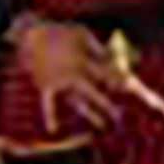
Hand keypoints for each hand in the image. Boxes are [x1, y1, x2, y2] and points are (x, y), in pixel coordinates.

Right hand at [9, 18, 121, 133]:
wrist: (31, 34)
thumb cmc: (61, 33)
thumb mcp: (83, 35)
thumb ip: (99, 49)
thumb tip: (115, 60)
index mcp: (83, 60)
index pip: (105, 74)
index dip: (119, 82)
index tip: (132, 91)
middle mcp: (73, 73)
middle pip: (93, 92)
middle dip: (106, 103)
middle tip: (120, 115)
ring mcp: (59, 81)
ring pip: (77, 101)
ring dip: (91, 113)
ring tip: (103, 125)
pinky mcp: (45, 86)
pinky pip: (47, 104)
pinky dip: (50, 116)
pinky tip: (53, 130)